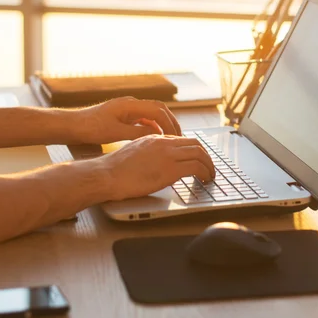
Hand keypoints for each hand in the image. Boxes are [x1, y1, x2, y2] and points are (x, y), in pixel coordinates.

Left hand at [74, 97, 180, 143]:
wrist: (72, 125)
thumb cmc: (90, 128)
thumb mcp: (115, 133)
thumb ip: (136, 132)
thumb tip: (156, 134)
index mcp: (129, 105)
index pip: (158, 110)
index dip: (170, 124)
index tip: (176, 137)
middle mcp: (130, 104)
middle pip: (159, 109)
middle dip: (171, 122)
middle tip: (180, 137)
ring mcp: (127, 109)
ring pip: (152, 113)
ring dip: (163, 124)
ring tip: (171, 139)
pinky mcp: (123, 115)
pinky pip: (143, 118)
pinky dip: (152, 127)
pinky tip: (154, 138)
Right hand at [96, 134, 214, 200]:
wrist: (108, 174)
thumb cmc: (115, 170)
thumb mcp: (134, 153)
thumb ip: (149, 154)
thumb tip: (156, 164)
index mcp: (154, 138)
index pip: (182, 140)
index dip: (194, 150)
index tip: (197, 160)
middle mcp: (163, 143)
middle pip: (195, 144)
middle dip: (206, 156)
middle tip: (209, 167)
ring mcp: (168, 154)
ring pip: (200, 154)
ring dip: (209, 165)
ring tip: (210, 176)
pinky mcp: (170, 169)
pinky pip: (197, 167)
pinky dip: (205, 172)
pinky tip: (205, 180)